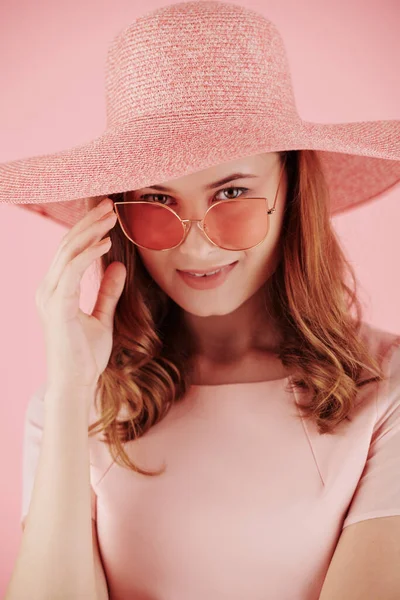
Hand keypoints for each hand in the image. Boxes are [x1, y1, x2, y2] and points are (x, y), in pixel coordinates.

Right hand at [35, 197, 126, 404]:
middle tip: (110, 205)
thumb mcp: (101, 316)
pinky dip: (88, 254)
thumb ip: (107, 292)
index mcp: (56, 290)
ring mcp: (49, 297)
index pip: (69, 251)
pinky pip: (72, 271)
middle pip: (66, 245)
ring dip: (90, 231)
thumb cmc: (86, 355)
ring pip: (67, 253)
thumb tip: (117, 267)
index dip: (87, 230)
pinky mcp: (57, 307)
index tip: (108, 216)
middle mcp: (48, 289)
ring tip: (111, 216)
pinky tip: (105, 243)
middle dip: (89, 223)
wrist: (77, 383)